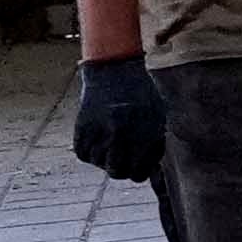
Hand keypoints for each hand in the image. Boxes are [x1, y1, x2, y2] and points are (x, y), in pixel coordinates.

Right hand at [74, 56, 170, 183]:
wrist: (116, 66)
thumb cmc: (142, 93)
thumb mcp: (159, 116)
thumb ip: (155, 144)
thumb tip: (151, 171)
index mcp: (146, 134)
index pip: (138, 174)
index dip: (138, 172)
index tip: (137, 163)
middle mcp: (123, 135)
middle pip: (116, 172)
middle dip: (120, 168)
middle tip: (120, 156)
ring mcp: (101, 130)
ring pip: (98, 163)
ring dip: (103, 157)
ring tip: (109, 141)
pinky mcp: (83, 124)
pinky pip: (82, 153)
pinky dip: (88, 151)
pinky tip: (96, 140)